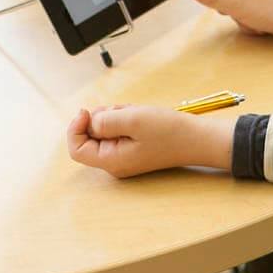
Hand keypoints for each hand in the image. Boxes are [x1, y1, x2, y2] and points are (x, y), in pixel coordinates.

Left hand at [67, 105, 234, 177]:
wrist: (197, 138)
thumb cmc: (168, 131)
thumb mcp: (133, 120)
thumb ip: (105, 120)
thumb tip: (88, 121)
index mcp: (111, 160)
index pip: (76, 148)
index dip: (76, 127)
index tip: (86, 111)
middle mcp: (115, 162)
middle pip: (90, 136)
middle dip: (102, 117)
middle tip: (122, 111)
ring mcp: (124, 155)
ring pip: (105, 129)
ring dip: (116, 115)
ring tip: (135, 113)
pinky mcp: (133, 147)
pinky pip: (118, 129)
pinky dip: (125, 118)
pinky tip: (140, 116)